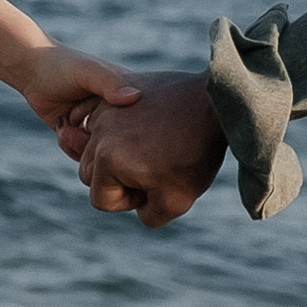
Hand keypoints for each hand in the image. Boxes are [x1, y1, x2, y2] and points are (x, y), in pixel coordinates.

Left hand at [11, 42, 141, 140]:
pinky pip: (83, 154)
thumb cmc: (64, 65)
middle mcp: (117, 113)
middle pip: (121, 144)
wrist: (31, 70)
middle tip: (82, 126)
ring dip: (82, 146)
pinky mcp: (80, 135)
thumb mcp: (88, 71)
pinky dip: (71, 147)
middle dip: (102, 143)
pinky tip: (62, 130)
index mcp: (129, 95)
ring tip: (68, 124)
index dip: (132, 133)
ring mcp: (99, 126)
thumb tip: (135, 97)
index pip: (143, 124)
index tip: (109, 127)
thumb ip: (110, 84)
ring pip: (101, 153)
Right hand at [74, 73, 227, 226]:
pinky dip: (119, 131)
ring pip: (96, 146)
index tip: (156, 187)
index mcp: (107, 159)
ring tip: (151, 153)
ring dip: (115, 156)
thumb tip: (137, 207)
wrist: (215, 104)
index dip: (128, 202)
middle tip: (153, 172)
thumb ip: (148, 216)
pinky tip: (148, 132)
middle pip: (91, 173)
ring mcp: (108, 107)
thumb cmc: (197, 153)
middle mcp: (99, 131)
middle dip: (117, 180)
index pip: (100, 200)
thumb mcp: (176, 202)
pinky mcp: (117, 90)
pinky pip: (107, 121)